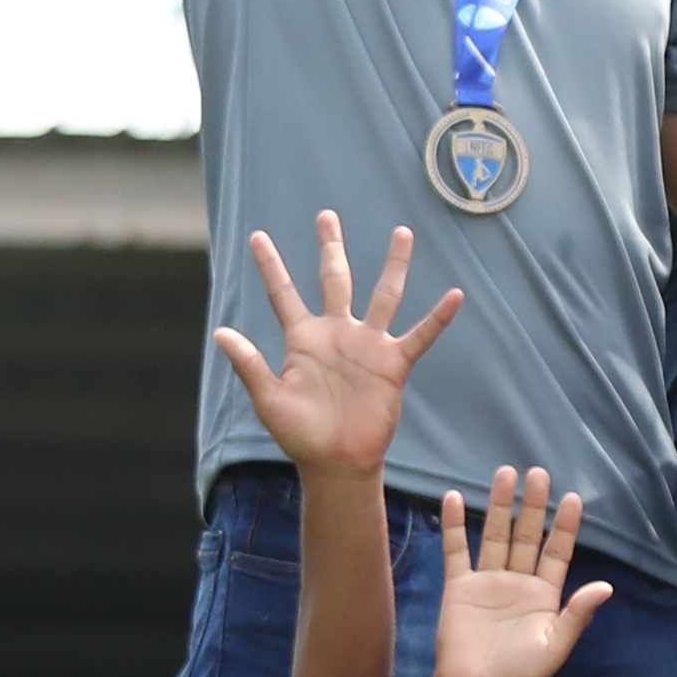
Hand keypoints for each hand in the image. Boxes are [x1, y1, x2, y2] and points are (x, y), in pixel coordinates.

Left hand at [208, 214, 462, 484]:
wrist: (338, 461)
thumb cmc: (300, 434)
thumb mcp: (269, 399)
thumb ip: (250, 364)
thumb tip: (221, 332)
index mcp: (302, 339)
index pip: (283, 293)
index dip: (270, 265)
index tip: (256, 237)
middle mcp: (336, 333)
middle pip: (335, 279)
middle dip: (331, 247)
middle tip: (327, 215)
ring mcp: (367, 345)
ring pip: (383, 295)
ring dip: (393, 265)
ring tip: (401, 233)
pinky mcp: (393, 363)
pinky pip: (420, 334)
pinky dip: (438, 317)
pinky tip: (454, 296)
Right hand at [424, 469, 606, 676]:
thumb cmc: (520, 674)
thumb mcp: (556, 644)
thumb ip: (577, 613)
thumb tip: (607, 586)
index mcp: (545, 594)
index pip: (558, 551)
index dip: (565, 526)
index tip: (573, 498)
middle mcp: (518, 582)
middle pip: (526, 535)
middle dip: (533, 505)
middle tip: (538, 472)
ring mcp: (488, 582)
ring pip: (495, 535)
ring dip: (499, 505)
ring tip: (505, 473)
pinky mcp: (459, 587)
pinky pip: (457, 550)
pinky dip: (455, 525)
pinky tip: (454, 498)